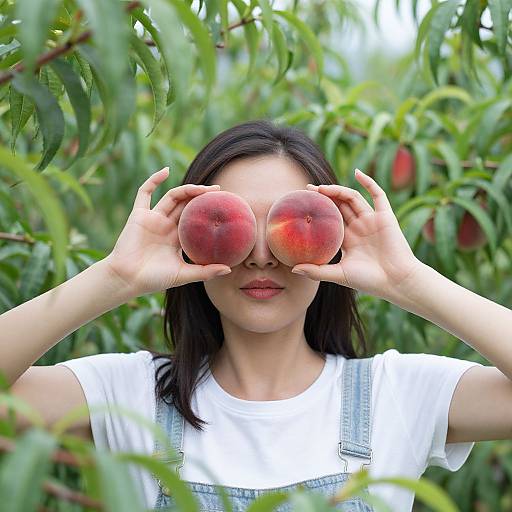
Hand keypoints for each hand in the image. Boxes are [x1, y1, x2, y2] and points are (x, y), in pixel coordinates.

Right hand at [104, 167, 231, 296]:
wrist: (127, 279)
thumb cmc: (153, 279)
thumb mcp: (183, 275)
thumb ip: (205, 272)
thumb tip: (228, 269)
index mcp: (177, 238)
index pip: (196, 219)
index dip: (208, 211)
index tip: (224, 206)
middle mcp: (166, 226)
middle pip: (187, 205)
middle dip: (202, 196)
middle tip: (219, 191)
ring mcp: (153, 219)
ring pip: (172, 197)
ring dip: (187, 189)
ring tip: (203, 187)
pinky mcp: (139, 215)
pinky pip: (145, 193)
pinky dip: (153, 180)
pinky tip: (166, 170)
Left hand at [291, 168, 422, 300]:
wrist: (396, 282)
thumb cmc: (369, 281)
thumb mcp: (339, 275)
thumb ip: (317, 271)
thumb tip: (293, 269)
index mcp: (348, 239)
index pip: (330, 219)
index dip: (317, 210)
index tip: (302, 204)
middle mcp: (359, 227)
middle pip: (339, 206)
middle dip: (324, 196)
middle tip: (307, 190)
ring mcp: (372, 220)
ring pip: (352, 198)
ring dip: (337, 190)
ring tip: (321, 187)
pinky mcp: (385, 216)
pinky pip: (378, 194)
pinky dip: (369, 182)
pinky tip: (356, 173)